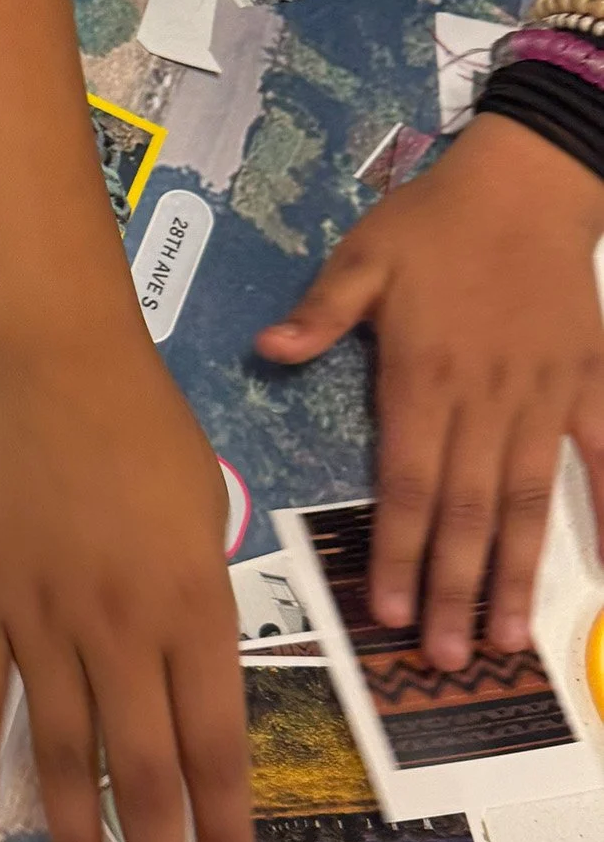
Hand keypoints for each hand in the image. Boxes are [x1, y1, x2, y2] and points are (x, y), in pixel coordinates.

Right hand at [0, 325, 251, 841]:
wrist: (47, 362)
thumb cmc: (144, 429)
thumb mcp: (207, 517)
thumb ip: (201, 612)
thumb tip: (193, 694)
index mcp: (194, 606)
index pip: (218, 743)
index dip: (228, 827)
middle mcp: (122, 628)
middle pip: (144, 771)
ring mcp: (42, 619)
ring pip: (62, 755)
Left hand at [258, 111, 603, 664]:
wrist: (530, 182)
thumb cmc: (434, 222)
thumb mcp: (363, 255)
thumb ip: (322, 312)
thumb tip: (270, 352)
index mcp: (423, 377)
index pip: (409, 483)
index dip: (402, 551)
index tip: (392, 614)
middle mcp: (485, 399)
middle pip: (468, 510)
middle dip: (456, 589)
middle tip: (447, 659)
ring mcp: (544, 397)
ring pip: (529, 500)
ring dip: (518, 571)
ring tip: (509, 639)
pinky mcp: (589, 383)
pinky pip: (603, 454)